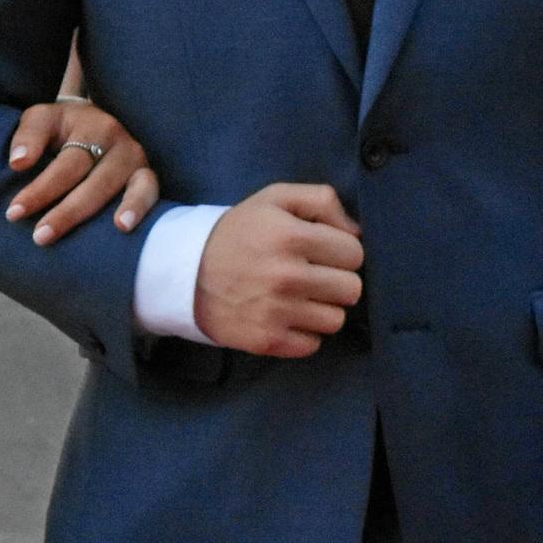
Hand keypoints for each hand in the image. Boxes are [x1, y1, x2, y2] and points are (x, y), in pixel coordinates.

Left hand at [4, 99, 161, 243]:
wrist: (95, 120)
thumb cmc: (62, 126)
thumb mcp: (41, 120)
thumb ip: (28, 137)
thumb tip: (17, 163)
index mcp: (88, 124)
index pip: (65, 164)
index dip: (40, 190)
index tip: (14, 213)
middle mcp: (116, 140)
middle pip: (94, 180)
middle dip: (67, 212)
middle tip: (39, 237)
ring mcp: (135, 157)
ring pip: (127, 185)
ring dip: (118, 209)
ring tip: (114, 229)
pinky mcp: (147, 174)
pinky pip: (150, 190)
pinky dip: (140, 206)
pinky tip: (125, 227)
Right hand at [193, 183, 362, 356]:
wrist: (185, 273)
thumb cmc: (238, 233)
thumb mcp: (275, 198)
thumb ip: (322, 200)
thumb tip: (357, 232)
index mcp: (291, 236)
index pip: (354, 253)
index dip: (341, 251)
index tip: (323, 252)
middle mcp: (287, 276)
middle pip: (352, 289)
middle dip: (338, 281)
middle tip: (314, 276)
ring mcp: (277, 312)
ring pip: (336, 320)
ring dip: (323, 309)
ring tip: (300, 297)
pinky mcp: (268, 341)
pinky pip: (313, 344)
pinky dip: (304, 333)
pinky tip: (286, 316)